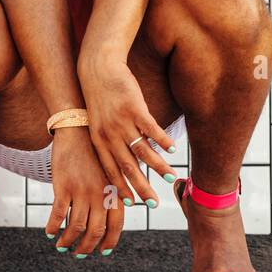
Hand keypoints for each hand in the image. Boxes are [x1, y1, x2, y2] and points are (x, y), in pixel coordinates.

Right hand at [48, 126, 124, 255]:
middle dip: (87, 247)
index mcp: (114, 191)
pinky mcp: (63, 186)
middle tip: (79, 254)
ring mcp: (82, 191)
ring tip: (62, 246)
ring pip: (75, 227)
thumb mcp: (109, 173)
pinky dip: (53, 227)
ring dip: (68, 241)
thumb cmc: (94, 153)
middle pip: (95, 231)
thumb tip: (113, 216)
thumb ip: (113, 193)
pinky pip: (57, 215)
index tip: (103, 252)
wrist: (78, 131)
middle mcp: (100, 194)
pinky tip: (49, 232)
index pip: (115, 225)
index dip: (109, 242)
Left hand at [77, 50, 176, 206]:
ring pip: (143, 151)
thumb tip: (124, 159)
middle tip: (154, 203)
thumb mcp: (98, 122)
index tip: (132, 204)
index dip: (121, 188)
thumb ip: (109, 141)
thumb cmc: (100, 96)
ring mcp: (122, 122)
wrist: (98, 68)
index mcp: (99, 141)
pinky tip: (173, 150)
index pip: (110, 171)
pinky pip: (152, 130)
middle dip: (142, 188)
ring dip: (158, 167)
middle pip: (128, 167)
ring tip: (170, 178)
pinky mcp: (135, 108)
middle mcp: (110, 135)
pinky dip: (164, 141)